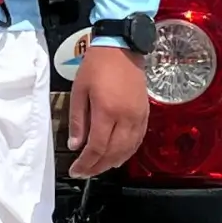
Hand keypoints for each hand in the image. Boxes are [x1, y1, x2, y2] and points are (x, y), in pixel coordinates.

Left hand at [68, 45, 150, 177]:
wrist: (121, 49)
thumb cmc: (95, 67)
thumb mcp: (79, 91)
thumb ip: (78, 120)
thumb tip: (75, 145)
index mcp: (107, 111)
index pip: (97, 147)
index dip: (86, 163)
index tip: (75, 170)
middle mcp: (126, 118)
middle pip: (113, 152)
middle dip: (97, 166)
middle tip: (84, 173)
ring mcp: (139, 117)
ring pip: (128, 150)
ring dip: (112, 163)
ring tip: (97, 168)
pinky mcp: (146, 114)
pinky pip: (138, 140)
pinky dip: (127, 153)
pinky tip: (117, 157)